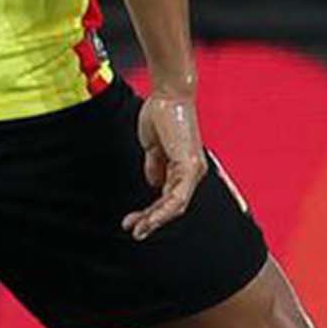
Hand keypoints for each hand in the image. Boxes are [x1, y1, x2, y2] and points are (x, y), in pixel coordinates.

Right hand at [125, 91, 206, 239]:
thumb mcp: (154, 147)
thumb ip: (155, 166)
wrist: (168, 95)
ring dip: (155, 220)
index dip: (152, 212)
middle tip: (134, 232)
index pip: (170, 198)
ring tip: (138, 230)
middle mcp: (193, 172)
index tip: (133, 221)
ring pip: (175, 206)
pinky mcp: (190, 166)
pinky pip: (177, 196)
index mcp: (185, 167)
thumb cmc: (162, 114)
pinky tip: (149, 219)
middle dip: (152, 221)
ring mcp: (193, 170)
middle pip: (173, 206)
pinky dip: (163, 210)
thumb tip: (154, 183)